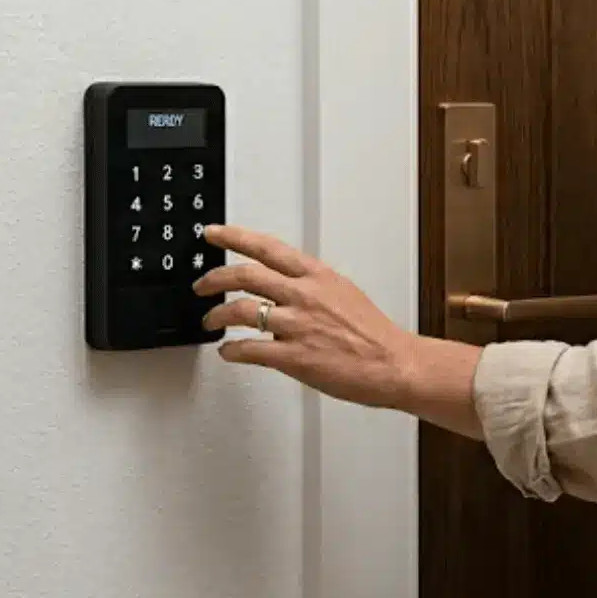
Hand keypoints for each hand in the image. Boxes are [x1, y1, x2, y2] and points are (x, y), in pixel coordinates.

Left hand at [195, 224, 419, 409]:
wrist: (395, 364)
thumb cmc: (374, 335)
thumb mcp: (345, 294)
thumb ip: (311, 288)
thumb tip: (285, 291)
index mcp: (318, 277)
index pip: (268, 248)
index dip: (234, 237)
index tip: (213, 233)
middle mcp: (305, 296)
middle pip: (245, 275)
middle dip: (213, 278)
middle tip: (201, 284)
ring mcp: (297, 326)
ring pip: (239, 311)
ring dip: (216, 316)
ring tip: (209, 321)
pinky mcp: (294, 357)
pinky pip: (249, 350)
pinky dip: (231, 350)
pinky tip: (228, 351)